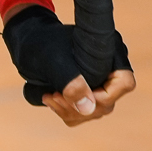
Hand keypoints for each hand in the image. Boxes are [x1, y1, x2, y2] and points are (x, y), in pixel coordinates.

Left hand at [2, 5, 134, 127]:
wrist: (27, 38)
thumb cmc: (40, 43)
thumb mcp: (53, 61)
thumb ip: (71, 82)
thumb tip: (88, 108)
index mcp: (109, 52)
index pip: (124, 83)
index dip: (104, 96)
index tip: (77, 95)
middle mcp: (108, 67)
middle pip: (107, 102)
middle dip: (78, 106)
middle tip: (54, 96)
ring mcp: (97, 80)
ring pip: (93, 110)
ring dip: (69, 110)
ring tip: (49, 97)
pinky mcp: (84, 89)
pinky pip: (82, 112)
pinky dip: (66, 111)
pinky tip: (50, 99)